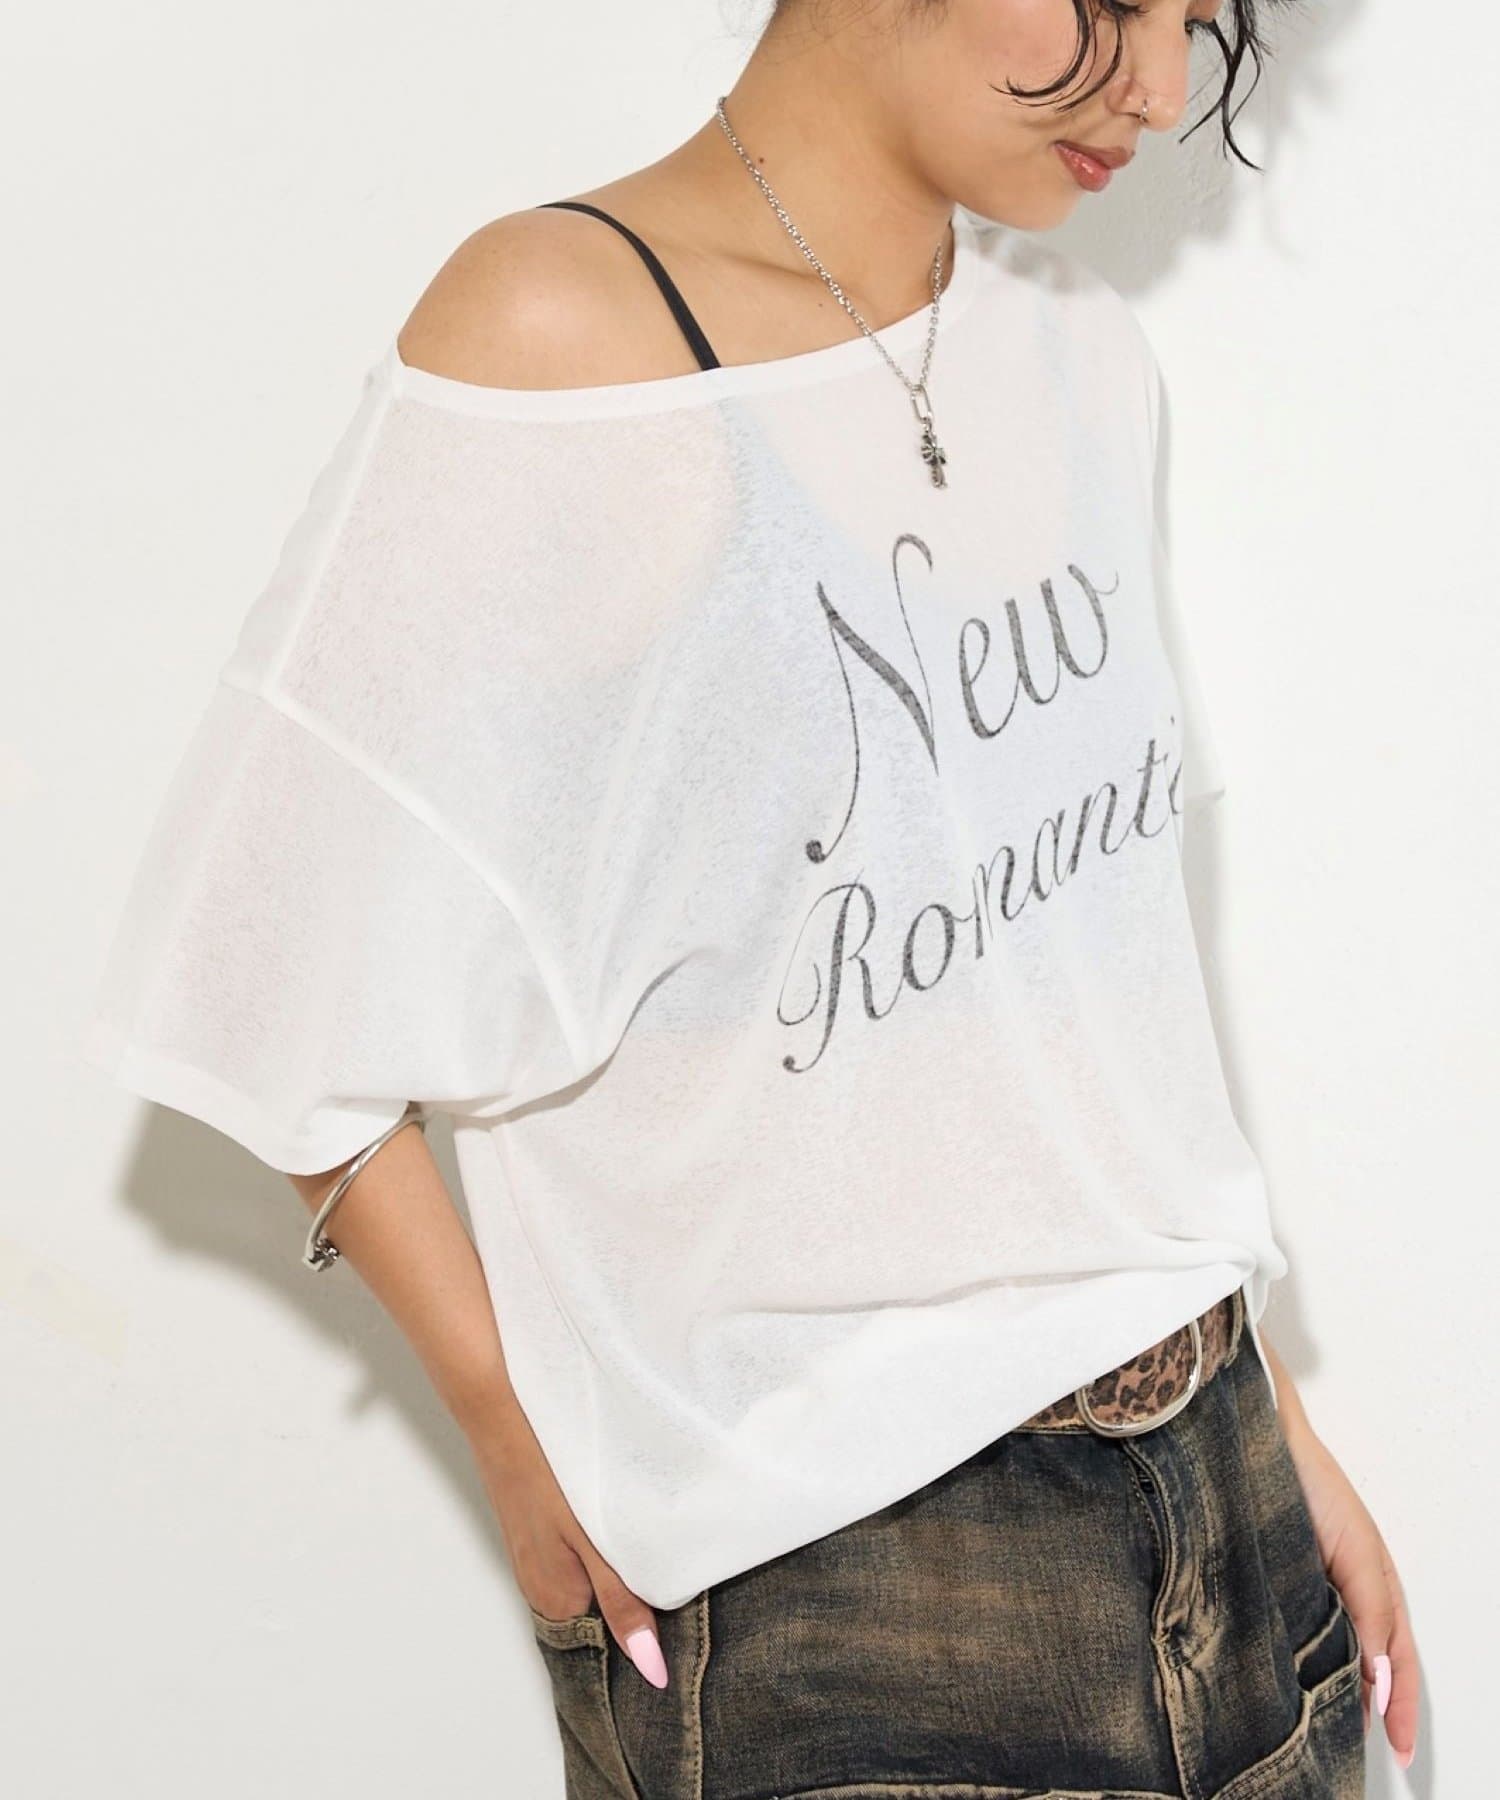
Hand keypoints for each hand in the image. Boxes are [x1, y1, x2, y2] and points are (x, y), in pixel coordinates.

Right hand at [464, 1395, 669, 1688]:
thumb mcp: (592, 1541)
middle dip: (637, 1597)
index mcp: (556, 1602)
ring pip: (591, 1580)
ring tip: (654, 1546)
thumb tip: (652, 1669)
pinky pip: (577, 1556)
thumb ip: (623, 1603)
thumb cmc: (546, 1473)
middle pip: (600, 1611)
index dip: (649, 1629)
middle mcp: (541, 1589)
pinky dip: (601, 1548)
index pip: (610, 1640)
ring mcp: (537, 1558)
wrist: (500, 1413)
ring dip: (621, 1569)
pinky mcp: (538, 1531)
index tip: (684, 1613)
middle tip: (679, 1574)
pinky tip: (619, 1524)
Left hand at [1281, 1419, 1418, 1771]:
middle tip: (1357, 1752)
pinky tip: (1277, 1685)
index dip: (1399, 1706)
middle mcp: (1341, 1593)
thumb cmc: (1314, 1486)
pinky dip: (1287, 1663)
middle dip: (1365, 1709)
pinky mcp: (1266, 1581)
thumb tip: (1379, 1681)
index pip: (1396, 1661)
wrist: (1259, 1439)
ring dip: (1325, 1690)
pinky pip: (1282, 1633)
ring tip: (1320, 1732)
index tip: (1399, 1752)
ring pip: (1321, 1654)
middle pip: (1362, 1664)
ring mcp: (1303, 1588)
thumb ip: (1371, 1617)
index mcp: (1375, 1587)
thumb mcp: (1358, 1555)